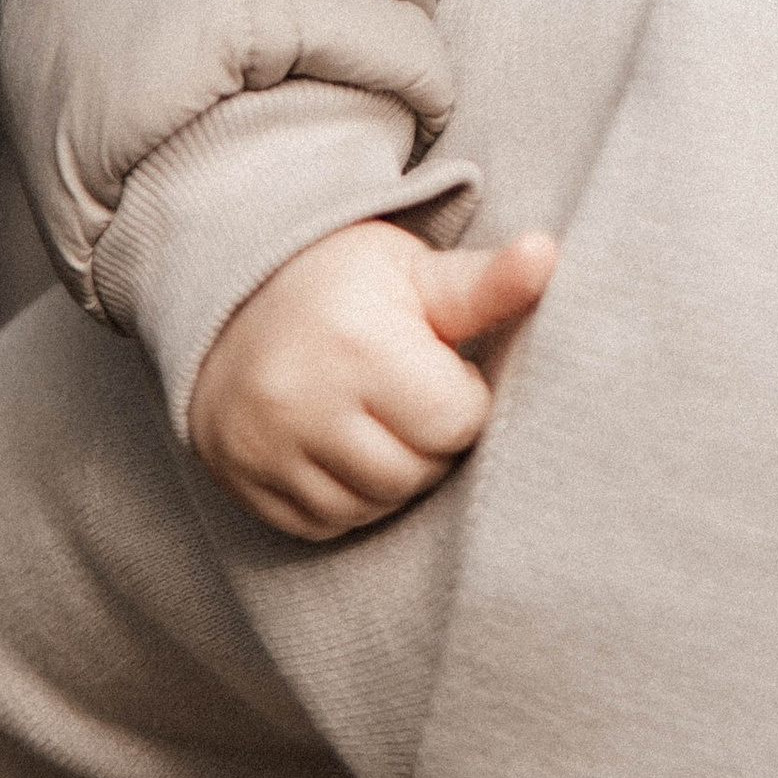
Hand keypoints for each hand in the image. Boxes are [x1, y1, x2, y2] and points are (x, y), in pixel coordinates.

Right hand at [188, 220, 556, 542]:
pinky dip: (346, 498)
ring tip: (381, 419)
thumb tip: (547, 253)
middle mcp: (304, 401)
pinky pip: (323, 524)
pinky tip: (343, 447)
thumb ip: (483, 282)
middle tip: (412, 395)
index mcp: (358, 344)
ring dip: (393, 474)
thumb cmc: (343, 281)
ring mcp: (265, 447)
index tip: (441, 366)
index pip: (456, 421)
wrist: (230, 292)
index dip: (463, 396)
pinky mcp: (241, 480)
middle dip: (430, 441)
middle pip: (414, 472)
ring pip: (371, 505)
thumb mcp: (412, 270)